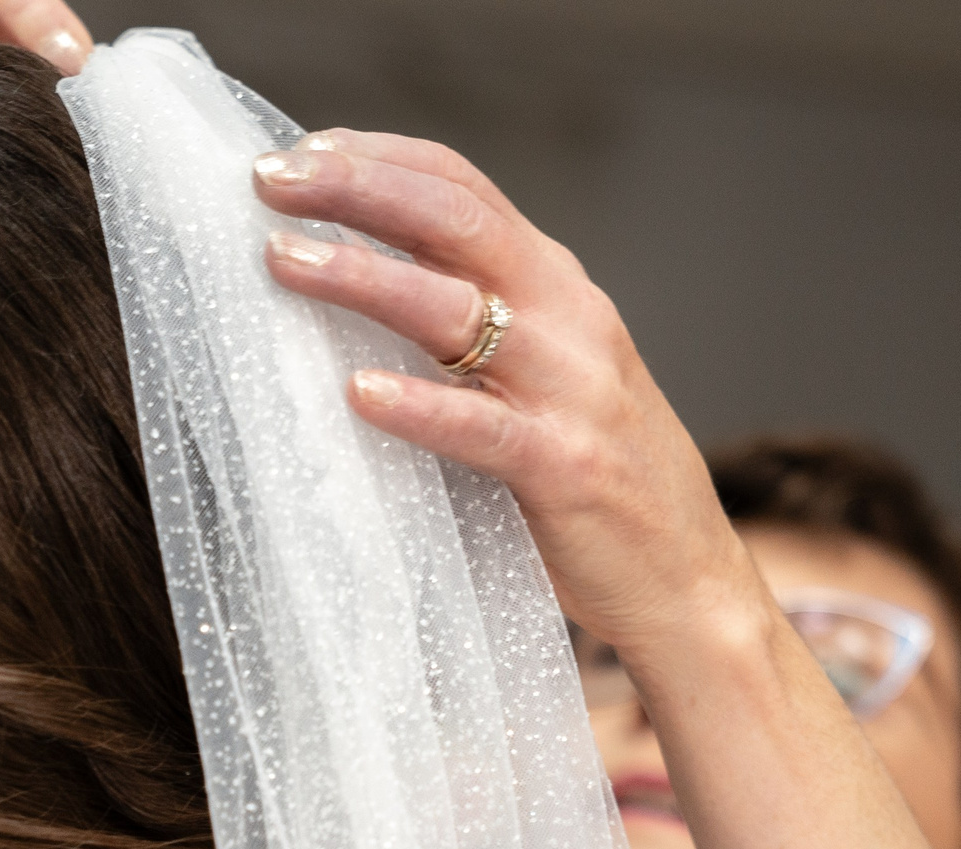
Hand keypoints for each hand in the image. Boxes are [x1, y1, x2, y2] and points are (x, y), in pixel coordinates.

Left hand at [253, 131, 768, 666]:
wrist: (690, 581)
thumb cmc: (596, 481)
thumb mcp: (542, 377)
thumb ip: (474, 330)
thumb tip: (357, 295)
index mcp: (556, 288)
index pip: (463, 189)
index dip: (380, 160)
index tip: (296, 155)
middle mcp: (568, 319)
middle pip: (454, 222)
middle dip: (357, 190)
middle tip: (270, 180)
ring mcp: (571, 390)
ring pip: (457, 309)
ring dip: (363, 277)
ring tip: (285, 261)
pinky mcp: (565, 468)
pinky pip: (482, 428)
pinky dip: (420, 406)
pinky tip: (358, 395)